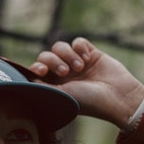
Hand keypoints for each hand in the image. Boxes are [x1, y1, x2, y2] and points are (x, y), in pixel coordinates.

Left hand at [29, 38, 143, 127]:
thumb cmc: (88, 101)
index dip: (36, 67)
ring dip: (68, 55)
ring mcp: (76, 62)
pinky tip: (88, 59)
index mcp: (54, 85)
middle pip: (46, 55)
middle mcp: (63, 73)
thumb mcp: (61, 94)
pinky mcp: (90, 53)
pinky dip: (80, 48)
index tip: (41, 71)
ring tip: (80, 67)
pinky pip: (78, 42)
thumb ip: (42, 85)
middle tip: (65, 72)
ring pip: (60, 47)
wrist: (116, 97)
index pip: (37, 70)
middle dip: (53, 61)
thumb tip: (26, 76)